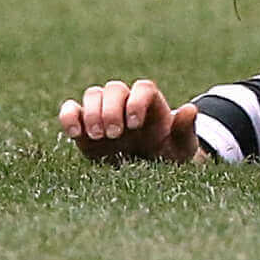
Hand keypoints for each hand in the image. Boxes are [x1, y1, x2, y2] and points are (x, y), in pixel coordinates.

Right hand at [57, 77, 199, 163]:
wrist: (147, 172)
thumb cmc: (167, 156)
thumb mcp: (181, 148)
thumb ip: (184, 130)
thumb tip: (190, 109)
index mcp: (151, 104)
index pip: (143, 88)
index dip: (136, 101)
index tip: (134, 124)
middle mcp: (126, 103)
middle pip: (114, 88)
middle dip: (111, 109)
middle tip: (114, 135)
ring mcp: (104, 113)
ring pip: (93, 94)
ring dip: (92, 112)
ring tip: (97, 136)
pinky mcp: (84, 128)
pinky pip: (71, 110)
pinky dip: (68, 116)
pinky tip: (74, 134)